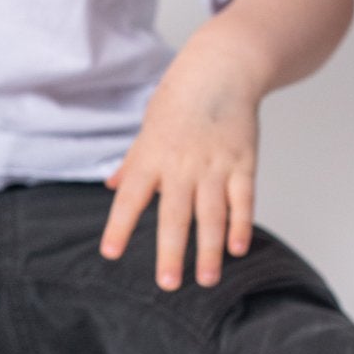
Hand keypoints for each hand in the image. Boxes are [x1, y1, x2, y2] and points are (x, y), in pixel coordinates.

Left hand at [99, 45, 259, 288]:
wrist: (221, 70)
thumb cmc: (179, 100)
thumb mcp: (148, 129)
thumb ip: (133, 162)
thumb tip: (110, 186)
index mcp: (152, 157)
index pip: (130, 198)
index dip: (120, 226)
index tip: (111, 253)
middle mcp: (181, 165)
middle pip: (174, 215)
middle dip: (171, 252)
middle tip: (167, 284)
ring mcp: (214, 165)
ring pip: (211, 215)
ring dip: (208, 250)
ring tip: (206, 280)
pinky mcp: (243, 163)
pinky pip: (242, 200)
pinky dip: (241, 225)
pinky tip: (237, 249)